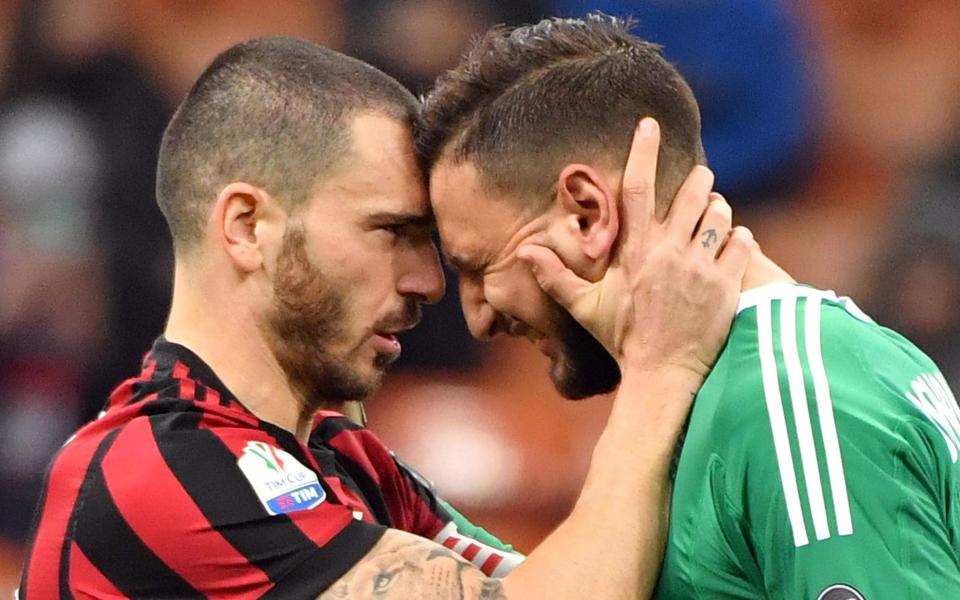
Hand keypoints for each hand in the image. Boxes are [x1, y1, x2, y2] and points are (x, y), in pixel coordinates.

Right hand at [517, 118, 754, 379]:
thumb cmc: (622, 339)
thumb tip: (524, 252)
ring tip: (713, 217)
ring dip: (718, 210)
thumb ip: (556, 277)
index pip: (639, 189)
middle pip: (693, 192)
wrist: (662, 376)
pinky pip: (743, 243)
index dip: (643, 152)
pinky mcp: (726, 285)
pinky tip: (732, 245)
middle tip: (699, 183)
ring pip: (721, 214)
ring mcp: (700, 267)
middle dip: (699, 180)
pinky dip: (739, 238)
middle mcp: (669, 252)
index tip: (649, 124)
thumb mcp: (586, 307)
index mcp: (635, 251)